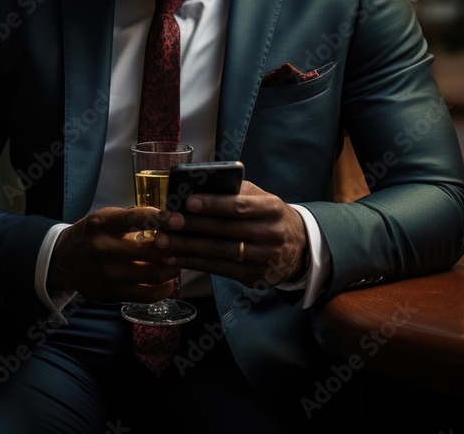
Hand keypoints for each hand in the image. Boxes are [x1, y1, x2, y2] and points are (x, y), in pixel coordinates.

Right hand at [47, 206, 181, 302]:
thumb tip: (168, 217)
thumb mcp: (106, 217)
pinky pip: (145, 295)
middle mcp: (102, 249)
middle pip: (147, 251)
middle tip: (181, 244)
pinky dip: (163, 289)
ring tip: (178, 262)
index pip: (133, 219)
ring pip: (150, 275)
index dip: (159, 219)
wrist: (64, 260)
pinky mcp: (111, 294)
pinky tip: (169, 281)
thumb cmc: (92, 234)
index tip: (178, 220)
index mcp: (101, 224)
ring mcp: (106, 274)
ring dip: (171, 269)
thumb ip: (134, 216)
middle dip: (170, 248)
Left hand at [153, 180, 307, 287]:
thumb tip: (200, 185)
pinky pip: (218, 269)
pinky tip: (174, 257)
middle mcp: (270, 235)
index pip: (240, 206)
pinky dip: (193, 263)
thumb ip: (237, 191)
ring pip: (219, 252)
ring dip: (187, 247)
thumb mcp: (263, 199)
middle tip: (166, 221)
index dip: (213, 204)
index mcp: (272, 209)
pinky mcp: (254, 277)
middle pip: (225, 230)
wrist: (300, 248)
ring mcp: (263, 259)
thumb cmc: (270, 217)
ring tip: (163, 241)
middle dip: (192, 226)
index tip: (188, 201)